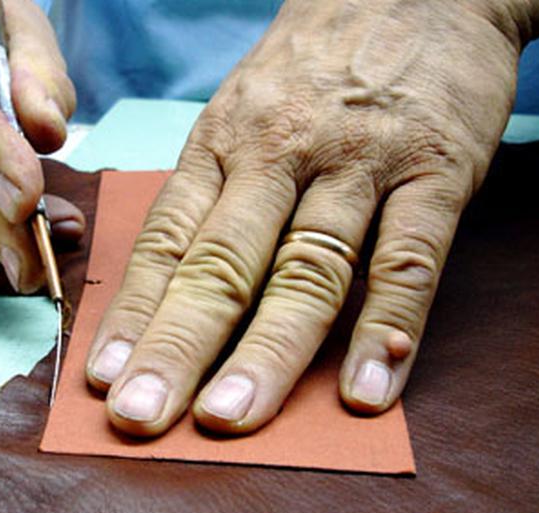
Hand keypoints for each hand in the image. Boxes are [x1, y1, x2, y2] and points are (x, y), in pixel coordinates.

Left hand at [85, 0, 531, 435]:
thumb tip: (175, 294)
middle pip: (222, 264)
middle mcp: (279, 155)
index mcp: (222, 144)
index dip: (132, 314)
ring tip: (231, 419)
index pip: (167, 241)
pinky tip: (367, 391)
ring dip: (267, 353)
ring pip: (306, 268)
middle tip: (139, 417)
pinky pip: (408, 259)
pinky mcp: (435, 170)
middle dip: (177, 346)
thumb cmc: (314, 67)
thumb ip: (218, 196)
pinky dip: (387, 329)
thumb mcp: (243, 111)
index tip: (103, 380)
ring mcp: (358, 163)